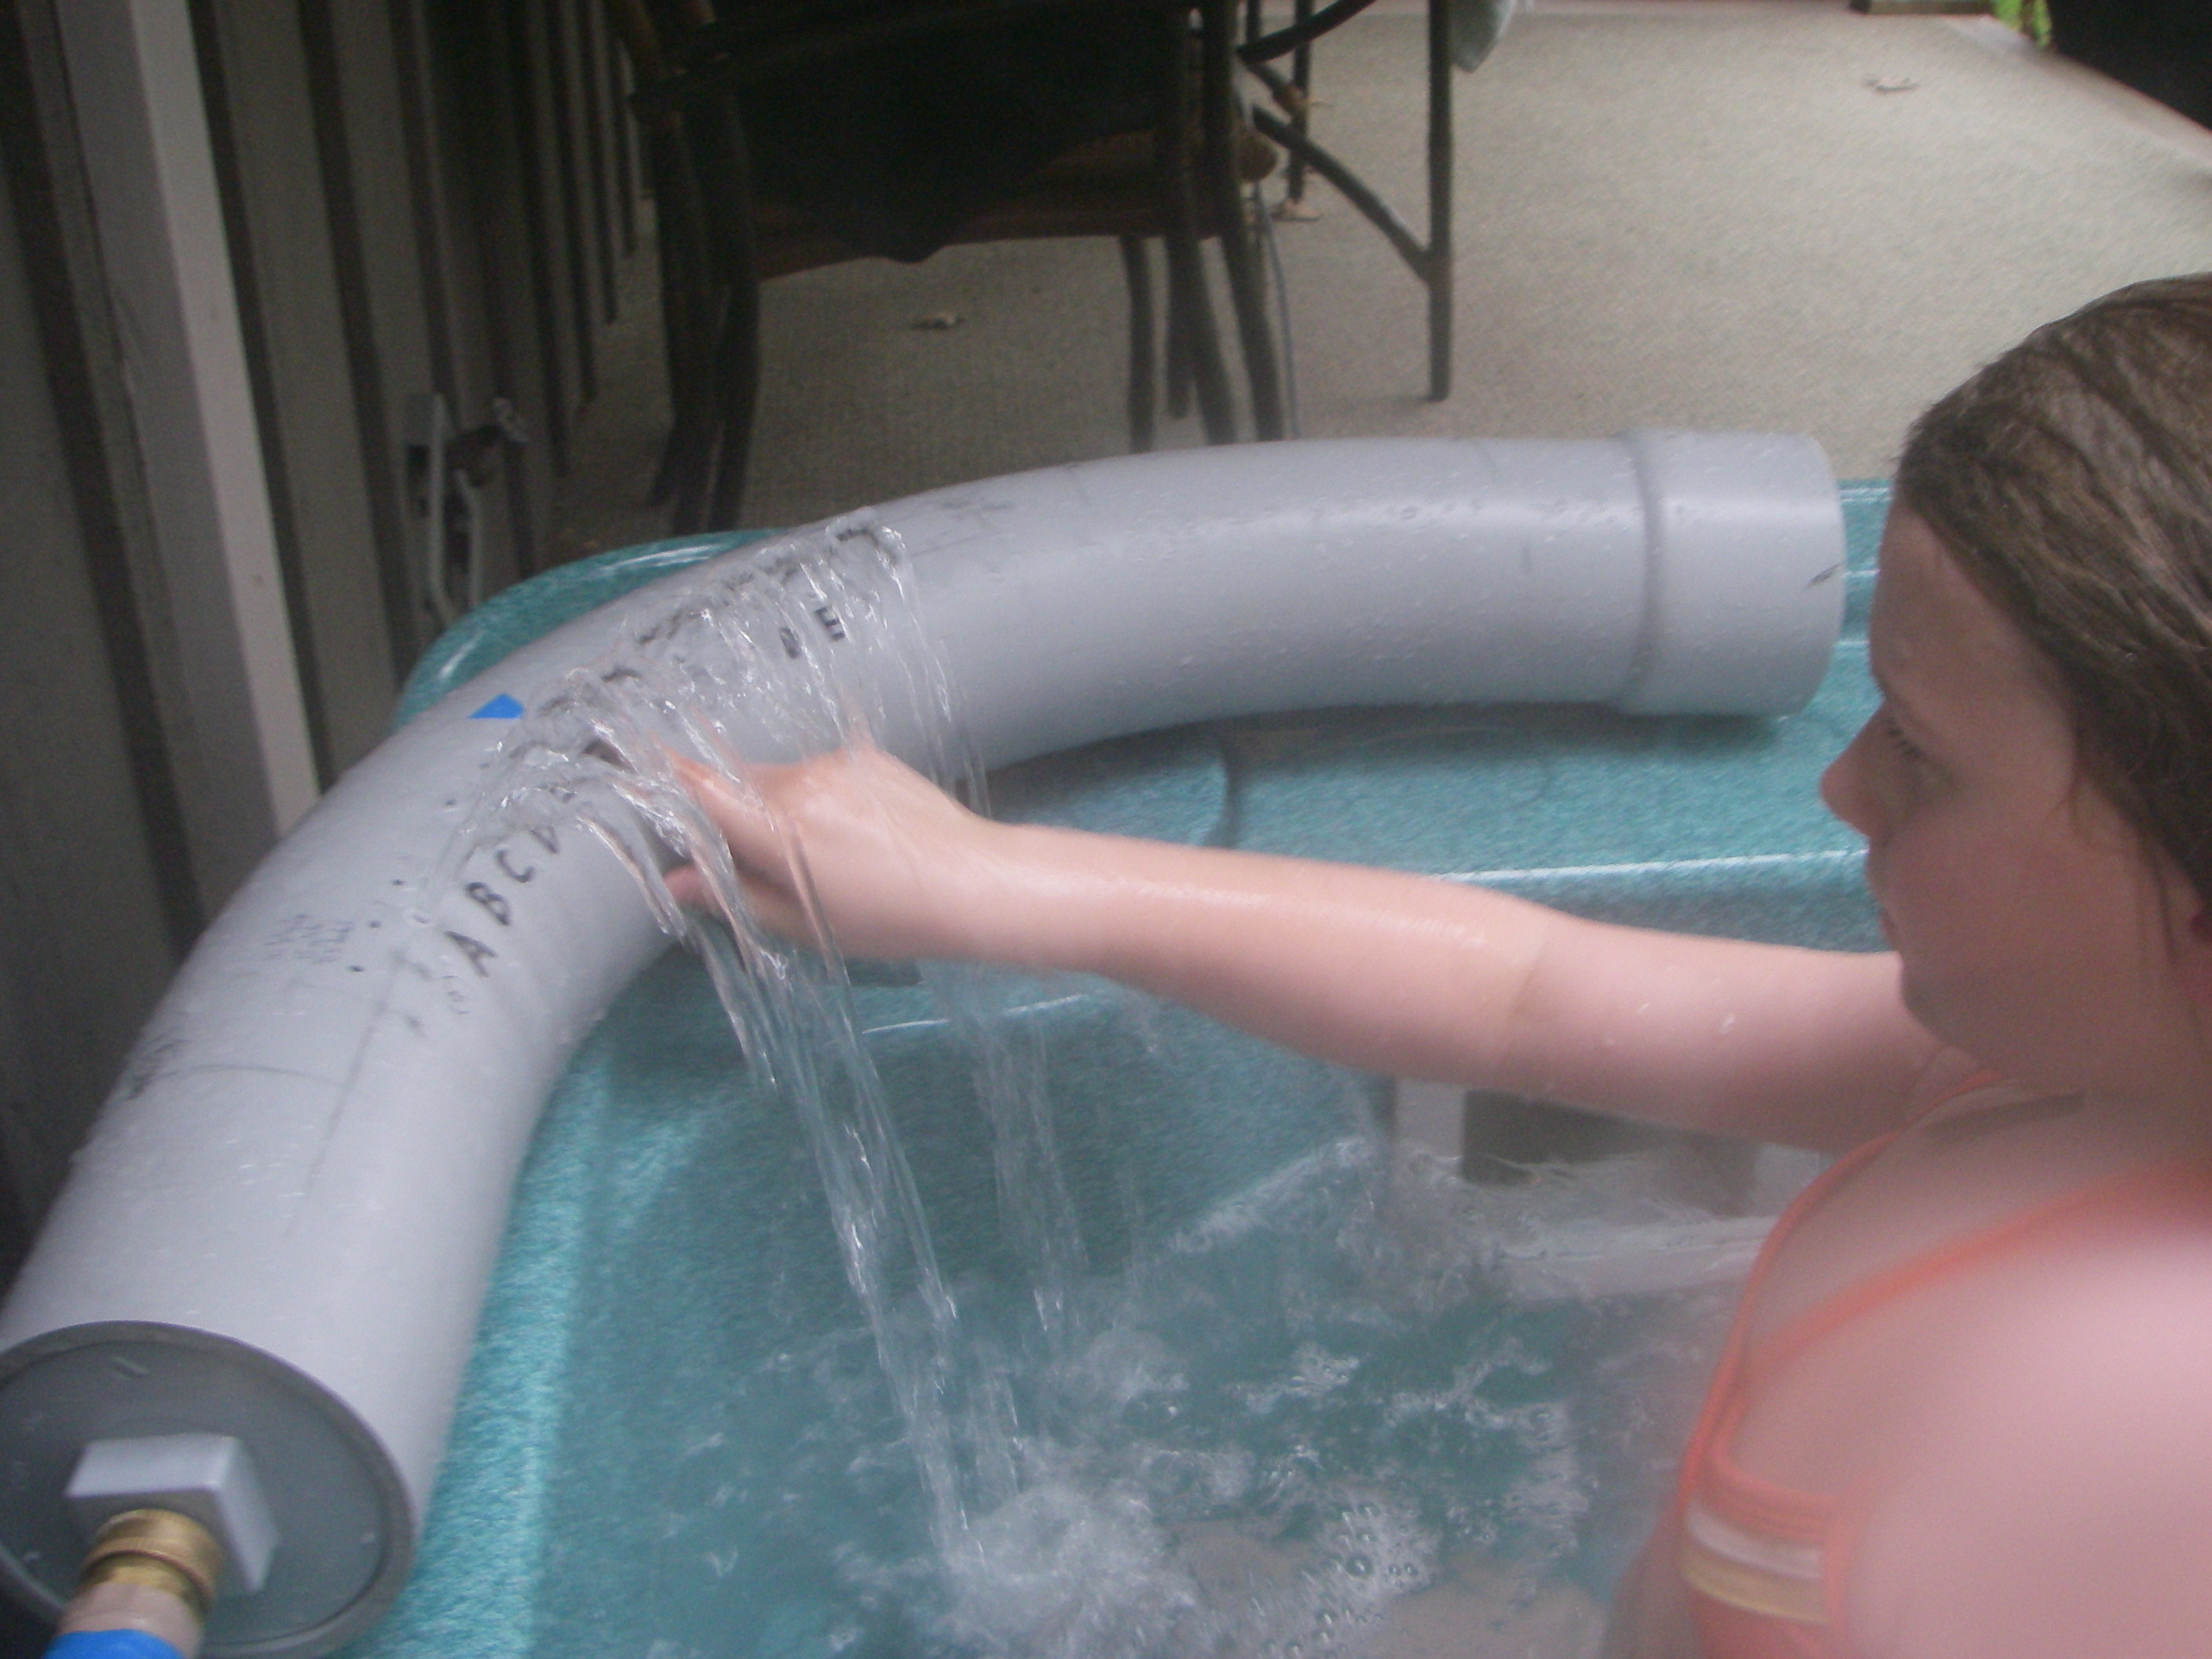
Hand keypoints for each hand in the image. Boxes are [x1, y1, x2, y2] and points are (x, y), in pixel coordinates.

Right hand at [667, 746, 1014, 960]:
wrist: (975, 883)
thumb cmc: (892, 918)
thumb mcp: (806, 923)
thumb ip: (736, 898)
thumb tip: (676, 884)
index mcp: (779, 827)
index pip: (702, 787)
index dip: (666, 777)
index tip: (639, 767)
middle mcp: (801, 783)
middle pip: (736, 785)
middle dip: (729, 815)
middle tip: (749, 859)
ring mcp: (836, 765)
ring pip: (777, 779)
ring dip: (775, 809)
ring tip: (818, 857)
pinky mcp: (866, 757)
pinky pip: (817, 773)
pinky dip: (815, 799)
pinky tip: (849, 837)